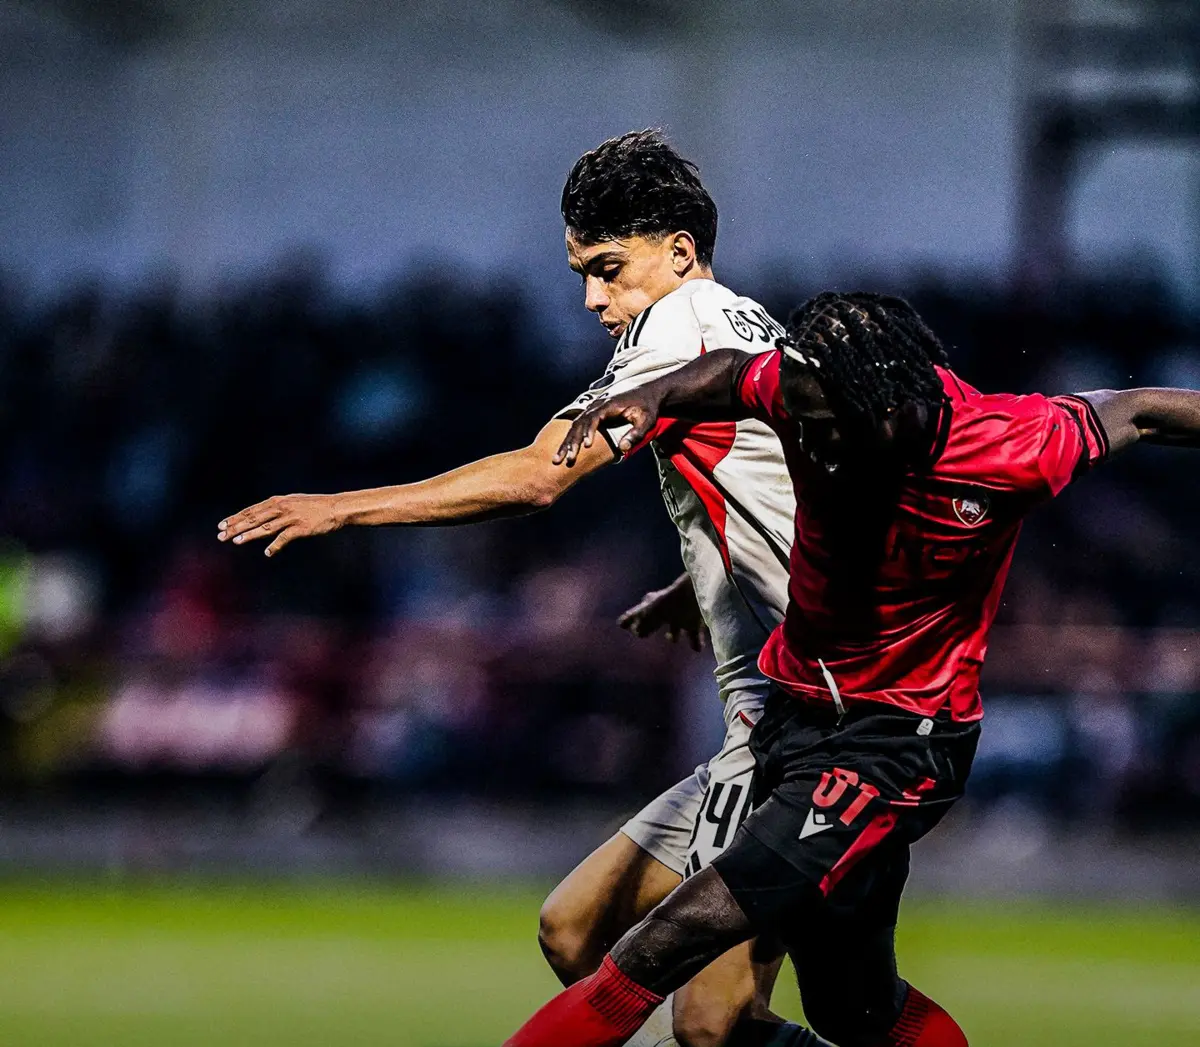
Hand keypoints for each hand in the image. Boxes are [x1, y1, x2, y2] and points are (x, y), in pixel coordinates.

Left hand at [217, 493, 340, 556]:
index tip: (222, 525)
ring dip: (250, 534)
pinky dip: (275, 545)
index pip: (251, 510)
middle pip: (254, 518)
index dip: (235, 518)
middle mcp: (281, 507)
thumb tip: (264, 515)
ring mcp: (291, 517)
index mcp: (278, 501)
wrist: (336, 507)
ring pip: (266, 527)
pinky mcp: (301, 528)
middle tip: (221, 535)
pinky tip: (267, 553)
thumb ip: (278, 508)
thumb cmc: (316, 506)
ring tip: (236, 541)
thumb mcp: (294, 502)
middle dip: (236, 527)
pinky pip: (285, 537)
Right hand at [553, 388, 663, 465]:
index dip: (589, 431)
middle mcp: (598, 405)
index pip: (594, 417)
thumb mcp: (647, 421)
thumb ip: (636, 434)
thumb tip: (623, 448)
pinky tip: (563, 451)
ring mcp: (594, 409)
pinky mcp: (594, 414)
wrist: (649, 394)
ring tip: (557, 459)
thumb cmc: (648, 407)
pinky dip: (570, 439)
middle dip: (572, 441)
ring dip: (566, 442)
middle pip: (580, 423)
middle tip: (567, 458)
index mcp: (610, 404)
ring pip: (575, 425)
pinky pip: (578, 426)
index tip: (587, 445)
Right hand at [617, 576, 708, 651]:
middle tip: (641, 634)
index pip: (637, 613)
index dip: (630, 619)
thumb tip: (637, 633)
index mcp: (651, 604)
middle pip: (655, 619)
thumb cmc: (666, 603)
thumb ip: (641, 624)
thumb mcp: (647, 613)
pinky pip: (694, 635)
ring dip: (673, 634)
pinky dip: (696, 643)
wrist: (691, 596)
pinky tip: (696, 649)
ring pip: (675, 627)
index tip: (621, 625)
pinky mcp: (694, 622)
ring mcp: (680, 615)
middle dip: (649, 626)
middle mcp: (665, 608)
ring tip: (672, 639)